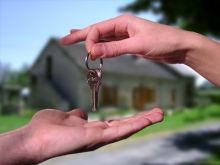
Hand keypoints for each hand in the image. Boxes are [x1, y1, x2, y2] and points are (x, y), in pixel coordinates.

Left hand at [0, 108, 162, 163]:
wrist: (34, 137)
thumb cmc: (47, 127)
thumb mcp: (66, 117)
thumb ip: (76, 116)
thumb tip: (82, 114)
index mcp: (92, 130)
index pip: (115, 124)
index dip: (129, 119)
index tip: (141, 114)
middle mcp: (98, 136)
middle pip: (125, 126)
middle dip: (142, 120)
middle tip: (159, 113)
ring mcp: (98, 138)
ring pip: (126, 129)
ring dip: (144, 121)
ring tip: (159, 114)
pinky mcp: (96, 138)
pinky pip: (120, 131)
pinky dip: (135, 125)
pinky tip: (147, 119)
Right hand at [61, 14, 189, 63]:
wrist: (179, 46)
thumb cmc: (163, 41)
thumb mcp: (138, 45)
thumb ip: (116, 49)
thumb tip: (94, 51)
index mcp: (123, 22)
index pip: (98, 29)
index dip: (90, 41)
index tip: (90, 55)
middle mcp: (122, 26)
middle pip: (96, 30)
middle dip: (80, 35)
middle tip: (64, 39)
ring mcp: (125, 35)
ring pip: (103, 37)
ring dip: (89, 40)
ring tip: (74, 39)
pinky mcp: (129, 44)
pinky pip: (111, 44)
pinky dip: (101, 46)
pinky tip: (96, 47)